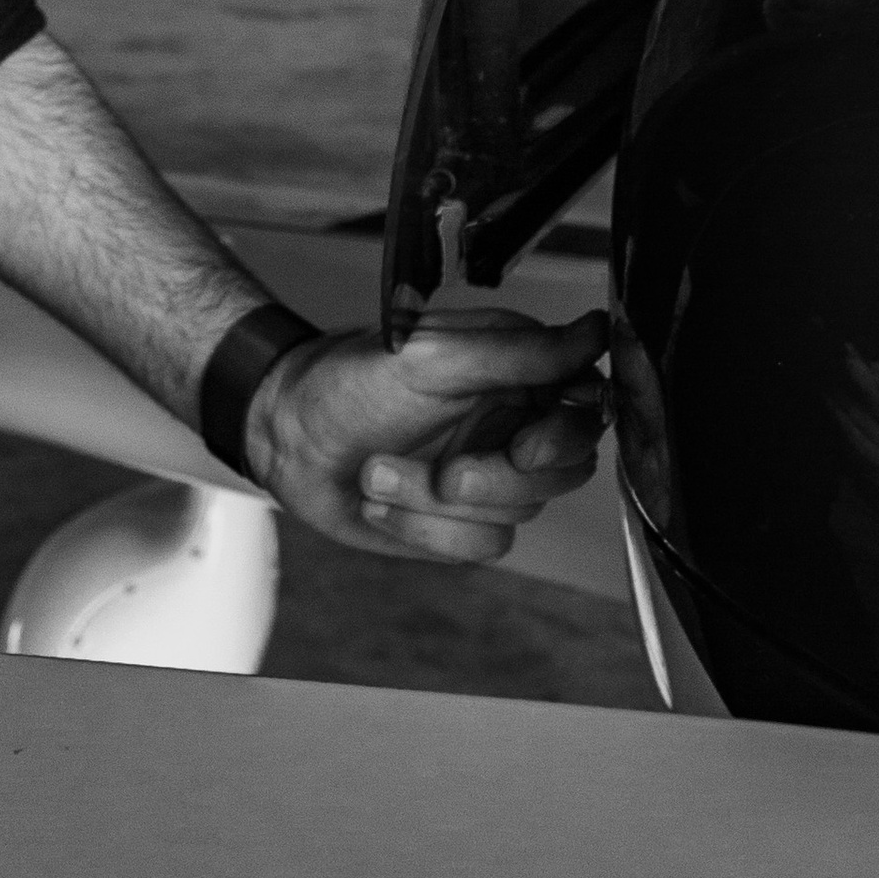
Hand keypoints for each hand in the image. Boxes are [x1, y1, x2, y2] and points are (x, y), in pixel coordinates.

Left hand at [247, 305, 609, 563]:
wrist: (282, 437)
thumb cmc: (343, 381)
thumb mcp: (427, 356)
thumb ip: (515, 351)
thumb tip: (596, 332)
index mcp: (516, 371)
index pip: (587, 407)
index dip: (565, 435)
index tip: (524, 446)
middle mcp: (514, 423)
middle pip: (563, 471)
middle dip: (496, 479)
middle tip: (446, 473)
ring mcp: (490, 477)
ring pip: (515, 512)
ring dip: (436, 501)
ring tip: (379, 471)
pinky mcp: (462, 523)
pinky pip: (479, 545)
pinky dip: (423, 528)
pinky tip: (382, 501)